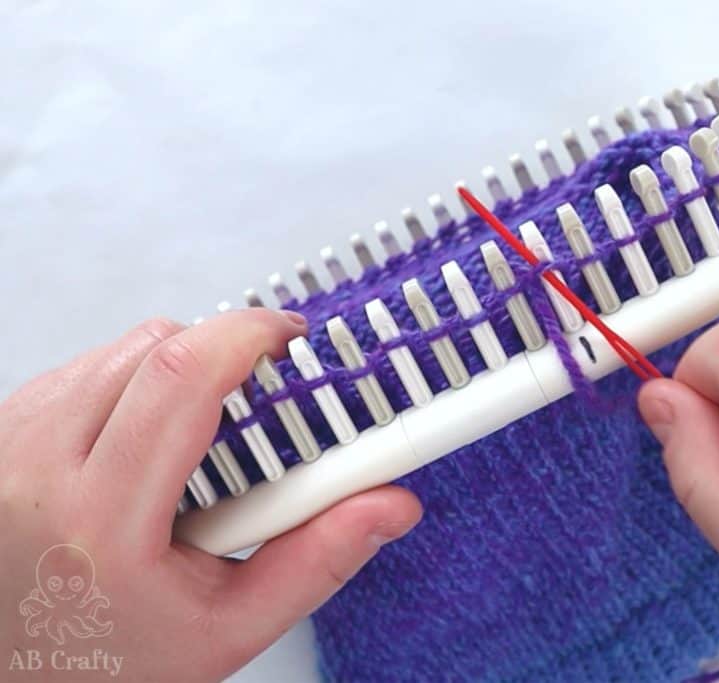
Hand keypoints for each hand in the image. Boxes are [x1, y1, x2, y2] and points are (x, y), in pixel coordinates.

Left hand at [0, 311, 421, 681]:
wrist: (20, 669)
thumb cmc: (110, 658)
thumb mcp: (229, 628)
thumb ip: (317, 562)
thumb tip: (388, 506)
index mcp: (100, 521)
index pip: (180, 380)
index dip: (248, 337)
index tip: (292, 340)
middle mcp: (37, 469)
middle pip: (154, 349)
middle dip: (224, 351)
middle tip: (263, 389)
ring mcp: (10, 442)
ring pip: (120, 350)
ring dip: (180, 368)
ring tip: (204, 431)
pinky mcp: (4, 428)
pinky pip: (86, 367)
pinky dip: (135, 384)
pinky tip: (152, 438)